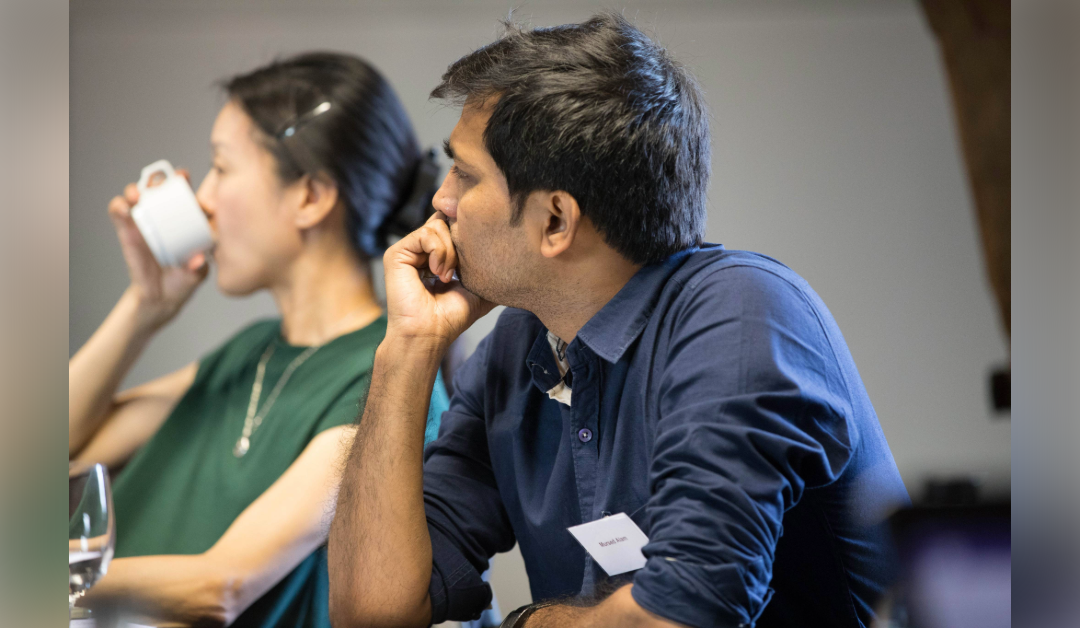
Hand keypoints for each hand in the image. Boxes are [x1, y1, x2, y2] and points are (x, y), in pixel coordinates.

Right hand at [107, 169, 208, 329]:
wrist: (162, 296)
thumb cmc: (184, 278)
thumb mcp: (195, 273)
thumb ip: (197, 266)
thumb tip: (197, 260)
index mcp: (186, 219)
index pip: (185, 194)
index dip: (182, 182)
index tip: (182, 176)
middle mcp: (164, 215)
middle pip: (159, 188)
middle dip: (158, 178)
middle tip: (158, 182)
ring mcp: (145, 221)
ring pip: (137, 196)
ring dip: (135, 190)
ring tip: (136, 195)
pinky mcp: (127, 231)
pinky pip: (119, 213)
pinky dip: (119, 207)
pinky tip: (123, 209)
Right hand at [382, 212, 494, 349]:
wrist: (430, 334)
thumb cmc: (451, 317)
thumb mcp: (479, 288)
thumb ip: (491, 269)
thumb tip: (517, 259)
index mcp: (436, 255)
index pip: (453, 226)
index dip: (468, 231)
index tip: (477, 253)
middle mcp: (421, 250)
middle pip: (446, 220)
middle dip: (460, 242)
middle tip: (458, 272)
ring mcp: (408, 250)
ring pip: (437, 225)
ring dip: (450, 252)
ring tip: (447, 277)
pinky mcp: (396, 253)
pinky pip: (425, 234)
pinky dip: (439, 252)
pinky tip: (438, 274)